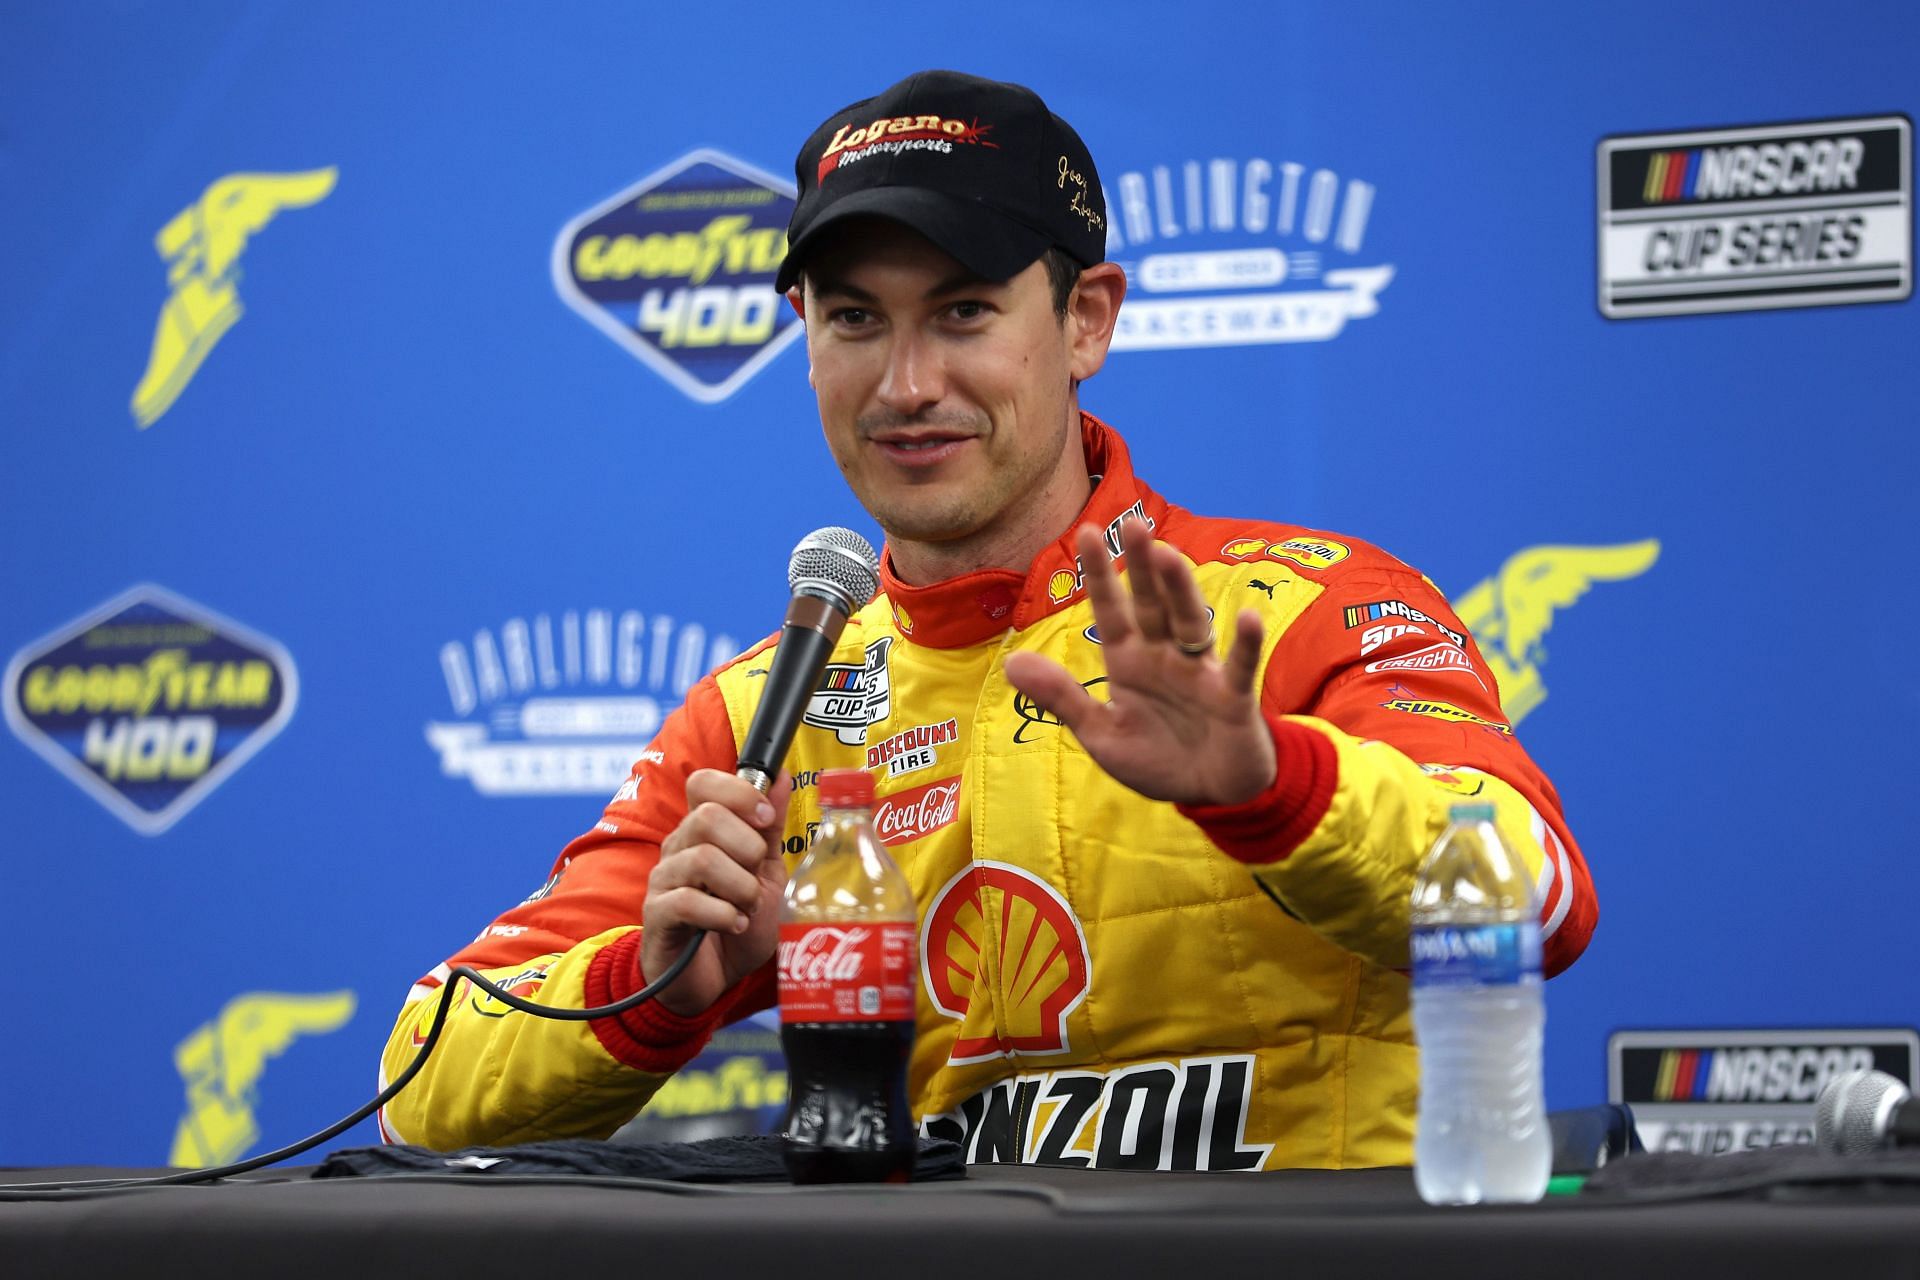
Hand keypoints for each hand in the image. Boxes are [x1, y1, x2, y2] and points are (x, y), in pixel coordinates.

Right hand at [641, 768, 793, 1016]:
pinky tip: (734, 925)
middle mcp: (678, 847)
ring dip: (739, 886)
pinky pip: (686, 902)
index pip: (703, 782)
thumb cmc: (736, 923)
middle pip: (707, 817)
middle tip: (755, 877)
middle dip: (747, 847)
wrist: (710, 980)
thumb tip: (782, 776)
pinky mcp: (657, 916)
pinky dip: (721, 914)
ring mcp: (664, 880)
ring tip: (746, 907)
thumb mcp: (765, 872)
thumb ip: (768, 827)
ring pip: (702, 858)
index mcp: (703, 830)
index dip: (739, 793)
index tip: (765, 819)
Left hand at [1003, 522, 1275, 806]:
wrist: (1211, 794)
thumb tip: (1010, 662)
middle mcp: (1164, 656)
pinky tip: (1249, 618)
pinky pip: (1240, 667)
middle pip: (1151, 605)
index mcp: (1129, 661)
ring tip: (1167, 554)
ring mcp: (1200, 673)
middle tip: (1131, 524)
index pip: (1110, 611)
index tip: (1085, 533)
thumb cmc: (1157, 758)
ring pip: (1190, 622)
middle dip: (1140, 567)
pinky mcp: (1233, 697)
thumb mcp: (1101, 732)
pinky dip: (1246, 645)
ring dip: (1179, 590)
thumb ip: (1061, 697)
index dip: (1098, 575)